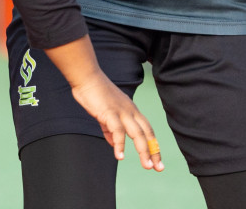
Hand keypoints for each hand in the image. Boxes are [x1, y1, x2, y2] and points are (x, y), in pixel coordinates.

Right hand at [40, 37, 161, 172]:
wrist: (86, 77)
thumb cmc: (95, 94)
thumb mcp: (106, 114)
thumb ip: (110, 130)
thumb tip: (115, 145)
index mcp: (131, 110)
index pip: (147, 130)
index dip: (153, 145)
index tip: (157, 160)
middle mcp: (130, 111)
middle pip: (147, 133)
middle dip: (153, 151)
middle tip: (158, 167)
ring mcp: (121, 111)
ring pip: (137, 133)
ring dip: (143, 151)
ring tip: (146, 166)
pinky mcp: (110, 112)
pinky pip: (118, 131)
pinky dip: (120, 144)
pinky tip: (120, 156)